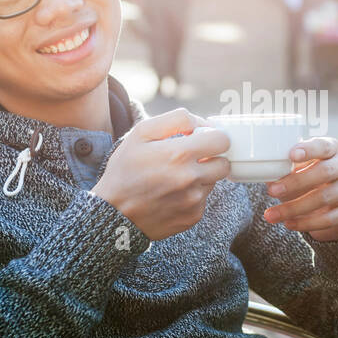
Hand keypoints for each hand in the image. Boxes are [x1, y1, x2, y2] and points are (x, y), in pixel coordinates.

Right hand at [91, 108, 230, 240]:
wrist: (113, 215)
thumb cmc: (124, 170)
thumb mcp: (140, 134)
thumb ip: (175, 120)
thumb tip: (201, 123)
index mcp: (179, 154)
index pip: (221, 140)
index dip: (212, 136)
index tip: (201, 139)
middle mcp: (191, 179)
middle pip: (224, 163)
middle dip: (211, 157)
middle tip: (190, 158)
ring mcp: (194, 201)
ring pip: (213, 181)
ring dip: (200, 177)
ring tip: (173, 178)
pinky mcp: (193, 217)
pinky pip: (203, 200)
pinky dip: (192, 195)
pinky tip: (171, 194)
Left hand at [261, 137, 337, 241]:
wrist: (332, 208)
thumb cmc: (309, 181)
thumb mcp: (298, 171)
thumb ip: (285, 170)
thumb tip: (265, 174)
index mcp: (332, 149)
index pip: (324, 146)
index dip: (309, 150)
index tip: (291, 155)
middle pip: (324, 172)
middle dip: (295, 183)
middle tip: (272, 191)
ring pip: (323, 197)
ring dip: (294, 207)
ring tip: (272, 214)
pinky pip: (328, 219)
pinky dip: (305, 222)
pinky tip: (289, 223)